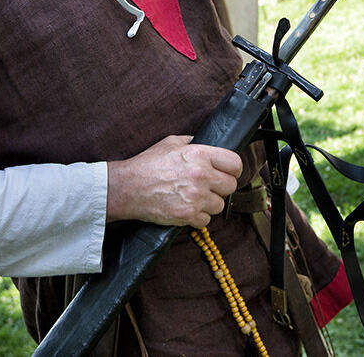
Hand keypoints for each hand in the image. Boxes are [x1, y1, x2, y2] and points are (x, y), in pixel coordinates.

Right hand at [106, 135, 241, 227]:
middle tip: (209, 185)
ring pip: (220, 205)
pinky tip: (187, 207)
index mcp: (200, 155)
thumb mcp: (172, 143)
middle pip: (231, 186)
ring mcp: (195, 198)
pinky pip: (206, 220)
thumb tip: (211, 145)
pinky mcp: (188, 215)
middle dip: (221, 186)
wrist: (128, 187)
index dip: (233, 169)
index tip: (228, 172)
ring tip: (195, 197)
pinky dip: (198, 216)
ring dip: (210, 203)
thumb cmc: (148, 164)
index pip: (235, 164)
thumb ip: (194, 142)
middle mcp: (201, 176)